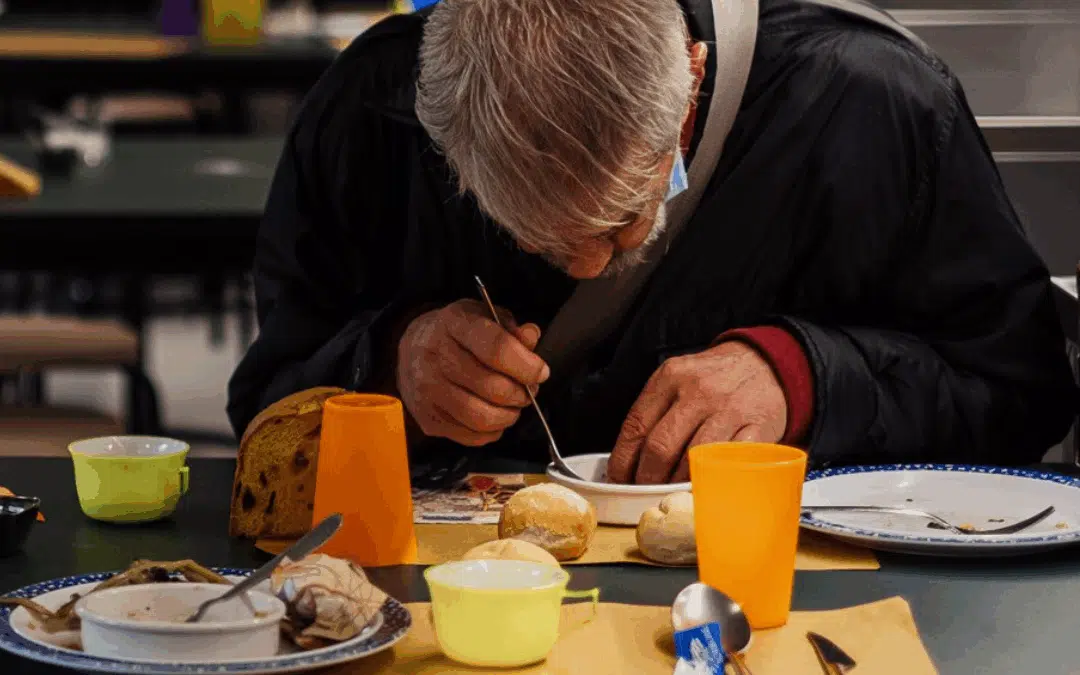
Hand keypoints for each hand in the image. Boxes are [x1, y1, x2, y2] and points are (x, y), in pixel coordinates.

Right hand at [397, 299, 549, 446]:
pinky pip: (470, 436)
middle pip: (491, 387)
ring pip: (480, 417)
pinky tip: (494, 417)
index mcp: (454, 324)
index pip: (496, 348)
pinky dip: (492, 431)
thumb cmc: (456, 334)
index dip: (526, 365)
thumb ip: (510, 329)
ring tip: (513, 405)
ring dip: (508, 416)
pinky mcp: (428, 417)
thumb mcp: (483, 317)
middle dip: (520, 394)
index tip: (540, 372)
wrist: (411, 349)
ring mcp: (428, 390)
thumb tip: (531, 337)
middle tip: (528, 391)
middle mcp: (436, 356)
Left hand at [607, 341, 786, 483]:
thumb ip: (654, 411)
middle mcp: (698, 391)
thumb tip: (626, 460)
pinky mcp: (757, 428)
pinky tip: (702, 486)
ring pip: (692, 460)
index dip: (623, 460)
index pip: (636, 426)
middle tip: (644, 491)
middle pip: (660, 447)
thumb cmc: (713, 380)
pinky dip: (711, 479)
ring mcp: (729, 410)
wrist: (764, 364)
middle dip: (646, 478)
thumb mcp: (677, 379)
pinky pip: (728, 463)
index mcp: (671, 377)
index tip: (619, 479)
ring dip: (676, 485)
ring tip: (670, 494)